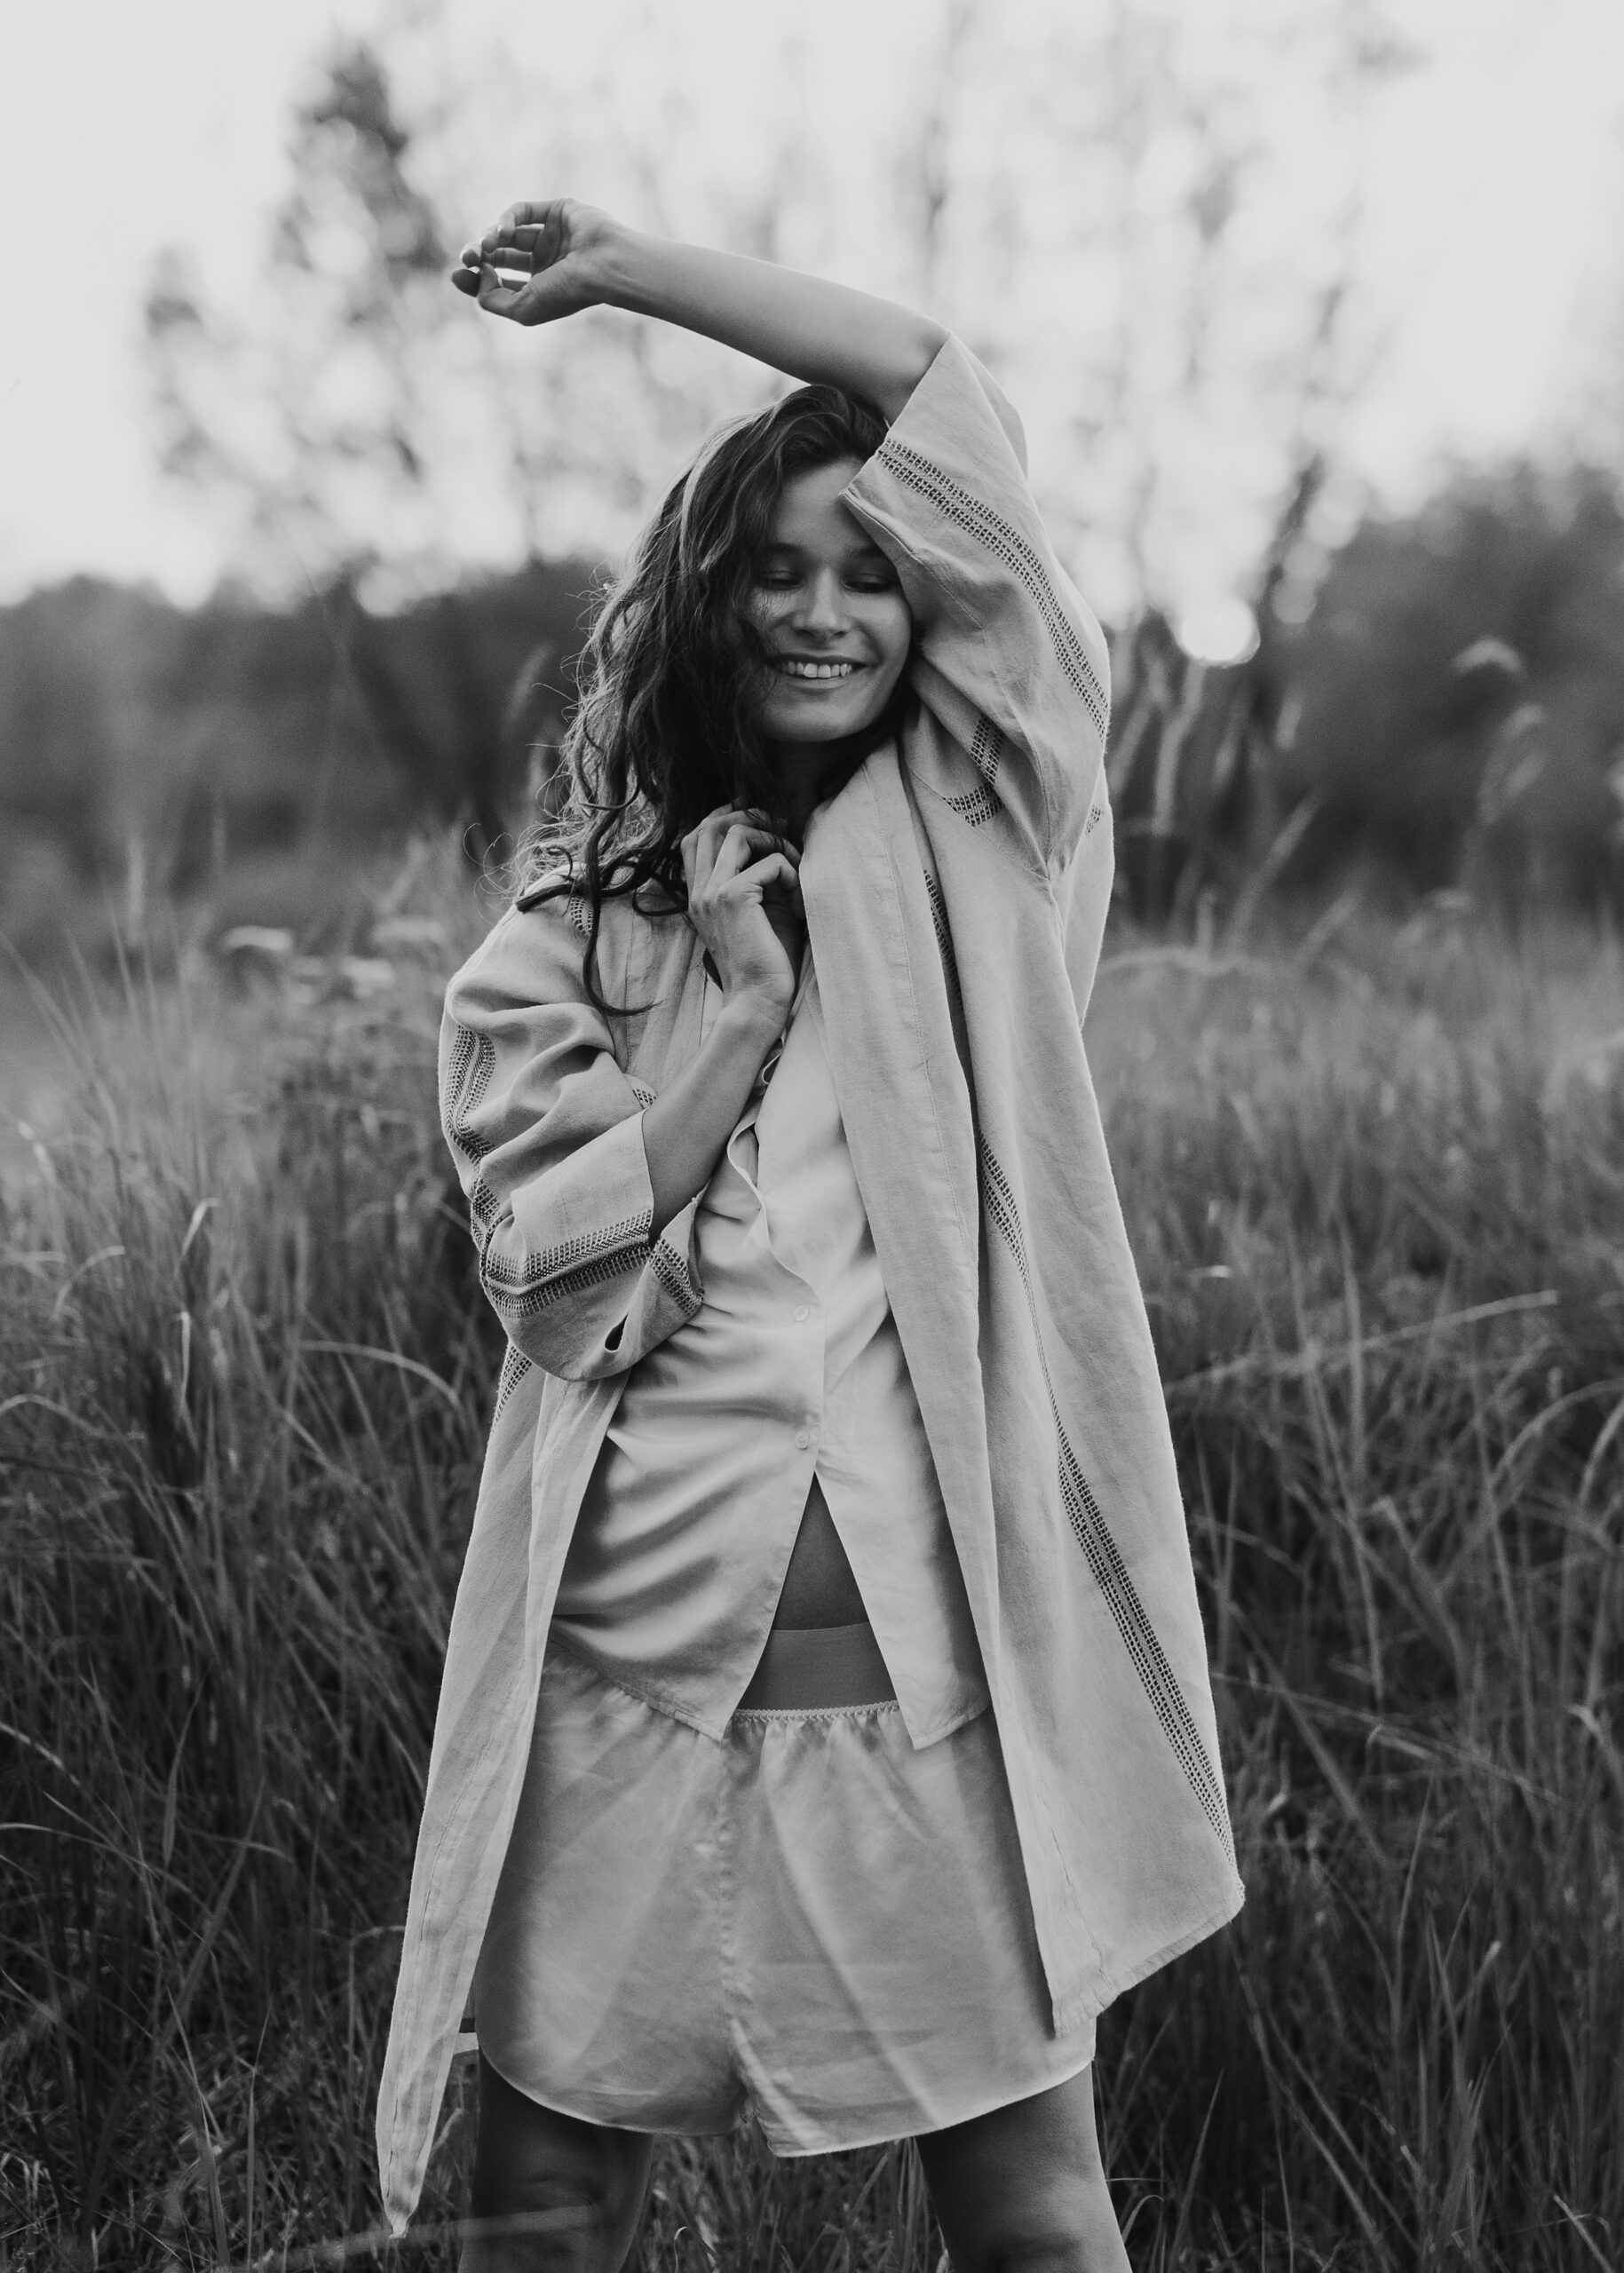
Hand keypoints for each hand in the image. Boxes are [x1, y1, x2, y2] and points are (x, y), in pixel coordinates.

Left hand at [450, 198, 621, 325]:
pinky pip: (522, 210)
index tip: (457, 275)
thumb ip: (491, 299)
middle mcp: (545, 262)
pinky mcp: (557, 211)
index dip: (475, 277)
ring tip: (485, 245)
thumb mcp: (522, 309)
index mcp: (540, 288)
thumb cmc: (568, 293)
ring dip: (490, 237)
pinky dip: (507, 218)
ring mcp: (551, 235)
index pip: (499, 280)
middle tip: (466, 256)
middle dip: (478, 254)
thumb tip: (476, 273)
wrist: (604, 266)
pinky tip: (503, 231)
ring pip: (508, 232)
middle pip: (499, 255)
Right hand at [680, 807, 803, 1018]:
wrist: (758, 1000)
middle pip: (710, 825)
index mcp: (699, 895)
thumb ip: (757, 878)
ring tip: (795, 864)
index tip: (755, 814)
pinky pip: (769, 862)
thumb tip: (778, 843)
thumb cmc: (765, 962)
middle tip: (781, 826)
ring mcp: (712, 892)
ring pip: (736, 832)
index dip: (723, 817)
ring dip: (774, 839)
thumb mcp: (757, 912)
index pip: (695, 836)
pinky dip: (792, 871)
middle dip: (748, 815)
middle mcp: (699, 890)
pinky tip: (798, 899)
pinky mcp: (733, 897)